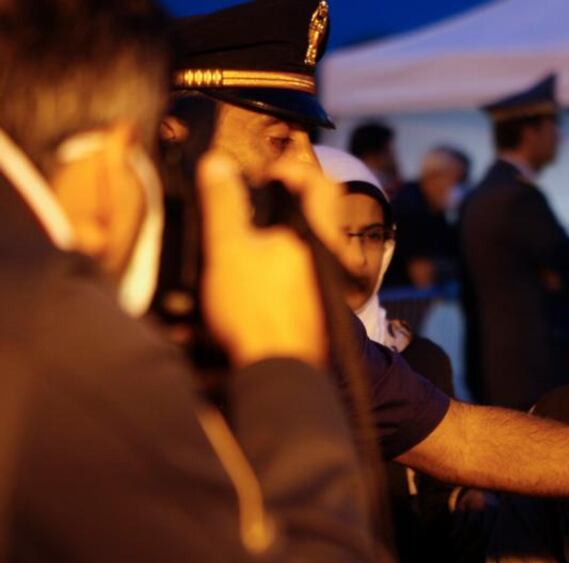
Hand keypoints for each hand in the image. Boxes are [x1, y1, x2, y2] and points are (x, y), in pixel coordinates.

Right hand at [197, 152, 337, 367]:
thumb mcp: (229, 248)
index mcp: (316, 232)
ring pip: (302, 243)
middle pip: (311, 212)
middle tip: (247, 204)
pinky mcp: (313, 305)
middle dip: (277, 204)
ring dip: (273, 236)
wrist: (277, 369)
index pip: (318, 182)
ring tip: (240, 242)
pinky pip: (297, 272)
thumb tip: (217, 164)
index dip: (290, 169)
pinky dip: (274, 265)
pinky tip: (249, 277)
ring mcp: (323, 282)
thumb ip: (224, 203)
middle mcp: (327, 254)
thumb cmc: (257, 310)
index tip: (262, 175)